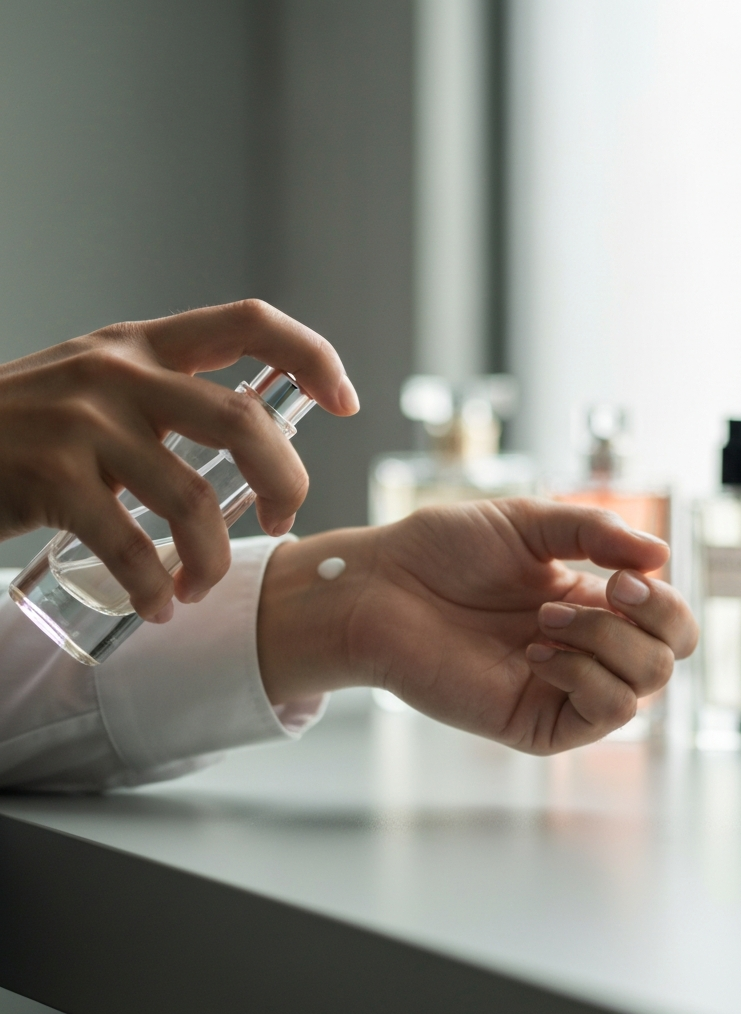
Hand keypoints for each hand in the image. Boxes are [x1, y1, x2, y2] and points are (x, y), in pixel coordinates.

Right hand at [0, 300, 357, 621]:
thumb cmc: (24, 430)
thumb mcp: (99, 388)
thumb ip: (168, 401)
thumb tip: (260, 445)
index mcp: (143, 345)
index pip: (248, 322)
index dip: (312, 355)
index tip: (347, 402)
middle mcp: (119, 371)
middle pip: (245, 422)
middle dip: (286, 482)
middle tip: (282, 521)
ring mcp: (82, 421)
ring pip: (195, 499)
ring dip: (213, 559)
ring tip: (199, 587)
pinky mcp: (49, 476)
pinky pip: (131, 545)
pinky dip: (153, 586)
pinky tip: (155, 604)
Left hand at [258, 499, 697, 752]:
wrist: (382, 586)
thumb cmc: (444, 550)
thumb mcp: (529, 522)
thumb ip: (597, 532)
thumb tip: (663, 555)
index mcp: (590, 604)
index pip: (669, 621)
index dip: (664, 599)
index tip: (623, 574)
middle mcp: (585, 649)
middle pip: (671, 656)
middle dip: (652, 617)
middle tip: (602, 589)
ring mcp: (563, 688)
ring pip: (645, 685)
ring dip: (605, 640)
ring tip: (543, 619)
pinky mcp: (536, 722)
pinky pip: (603, 713)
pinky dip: (584, 675)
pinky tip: (536, 652)